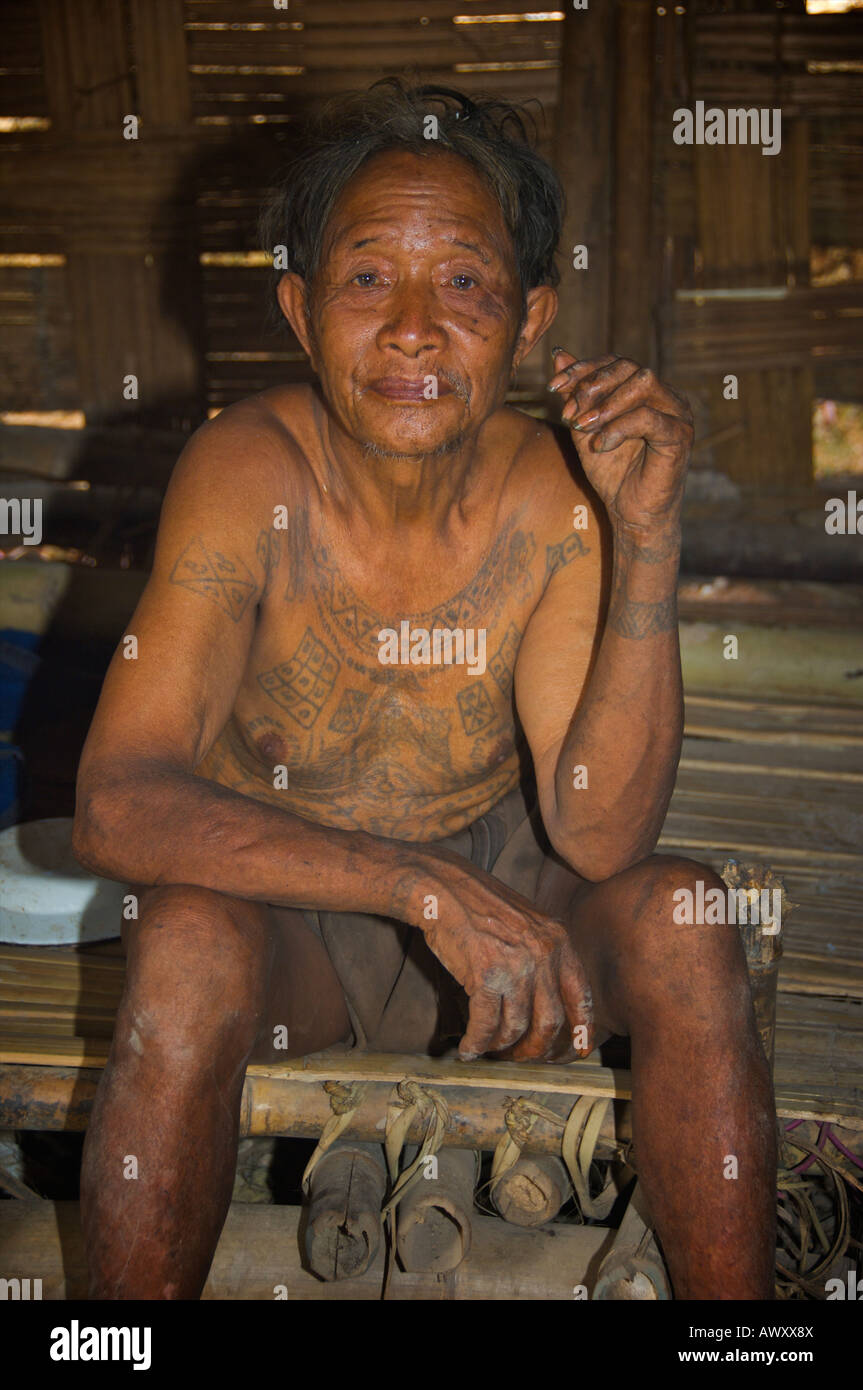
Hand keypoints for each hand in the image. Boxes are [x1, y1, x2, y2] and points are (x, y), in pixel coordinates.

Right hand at [398, 848, 592, 1062]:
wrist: (443, 888)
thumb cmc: (480, 906)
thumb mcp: (527, 922)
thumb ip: (544, 955)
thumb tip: (548, 1002)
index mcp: (558, 940)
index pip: (580, 996)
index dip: (581, 1030)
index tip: (577, 1050)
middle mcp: (542, 954)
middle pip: (550, 1022)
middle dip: (537, 1048)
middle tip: (524, 1057)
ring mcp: (515, 965)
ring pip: (516, 1027)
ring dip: (501, 1046)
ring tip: (489, 1048)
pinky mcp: (485, 975)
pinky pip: (485, 1024)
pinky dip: (476, 1043)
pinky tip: (468, 1048)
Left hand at [548, 349, 692, 533]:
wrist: (631, 514)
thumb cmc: (613, 474)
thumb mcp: (585, 428)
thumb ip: (576, 393)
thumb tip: (559, 353)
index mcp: (646, 392)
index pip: (616, 362)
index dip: (583, 369)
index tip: (553, 387)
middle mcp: (666, 396)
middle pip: (629, 366)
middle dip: (592, 385)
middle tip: (569, 414)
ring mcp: (677, 413)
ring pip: (643, 383)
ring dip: (606, 403)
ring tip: (583, 427)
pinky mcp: (680, 435)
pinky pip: (649, 417)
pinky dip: (619, 427)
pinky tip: (600, 445)